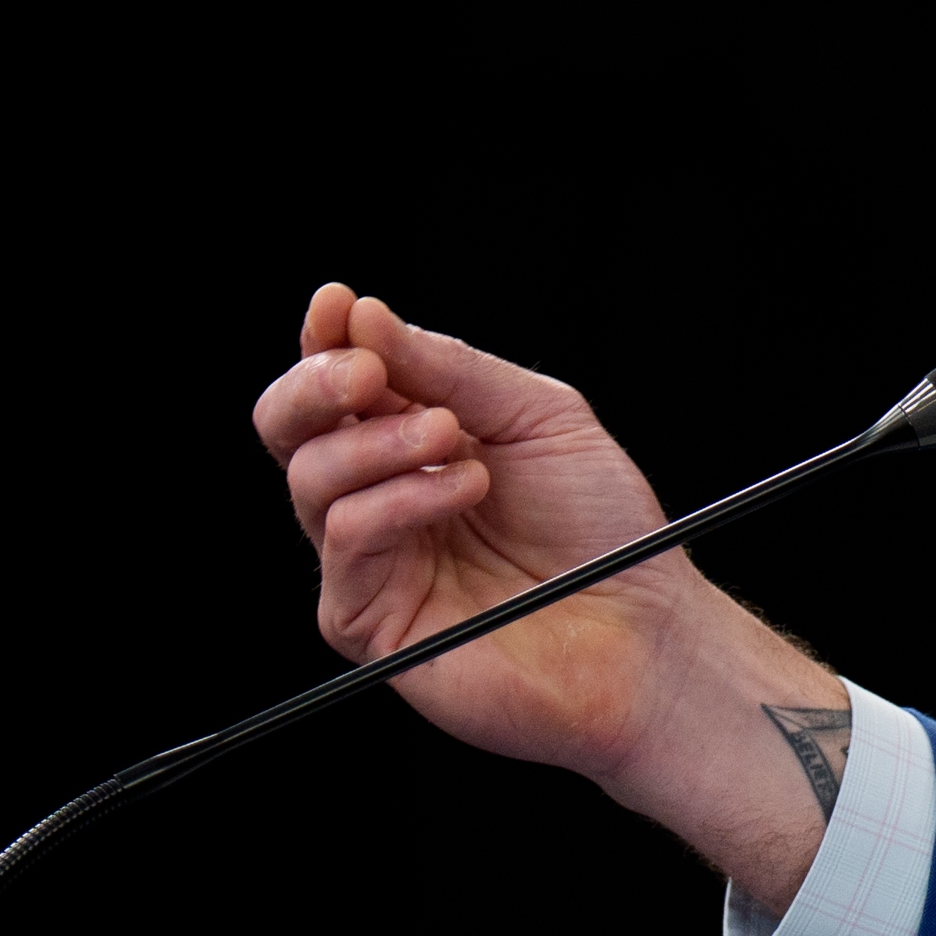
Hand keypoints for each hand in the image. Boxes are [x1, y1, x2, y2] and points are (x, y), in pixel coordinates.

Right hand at [250, 285, 842, 905]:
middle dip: (317, 385)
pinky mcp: (366, 618)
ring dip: (380, 443)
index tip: (336, 305)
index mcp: (413, 443)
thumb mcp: (539, 418)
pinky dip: (399, 500)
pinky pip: (345, 539)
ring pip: (311, 477)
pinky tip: (462, 490)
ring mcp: (370, 559)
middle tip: (368, 373)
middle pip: (289, 428)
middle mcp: (380, 497)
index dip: (325, 342)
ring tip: (456, 442)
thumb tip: (361, 317)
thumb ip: (451, 369)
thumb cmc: (605, 531)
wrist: (646, 629)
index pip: (337, 385)